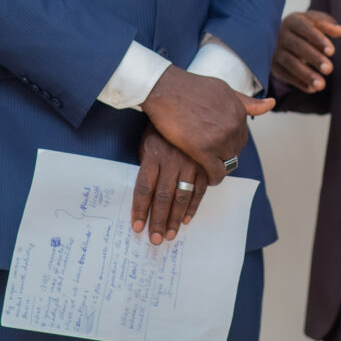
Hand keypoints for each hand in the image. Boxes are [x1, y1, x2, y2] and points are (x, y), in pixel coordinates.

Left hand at [131, 125, 206, 244]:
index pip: (143, 188)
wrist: (182, 101)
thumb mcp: (147, 141)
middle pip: (162, 197)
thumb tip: (146, 191)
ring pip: (181, 196)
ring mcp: (189, 162)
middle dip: (159, 221)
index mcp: (152, 154)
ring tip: (170, 235)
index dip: (140, 210)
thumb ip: (148, 164)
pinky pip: (199, 188)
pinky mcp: (203, 163)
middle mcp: (171, 160)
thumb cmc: (161, 126)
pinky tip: (187, 219)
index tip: (137, 227)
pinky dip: (193, 205)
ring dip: (175, 218)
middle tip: (156, 239)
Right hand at [141, 65, 273, 181]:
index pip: (242, 137)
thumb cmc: (189, 87)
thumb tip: (271, 103)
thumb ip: (245, 101)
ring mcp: (220, 138)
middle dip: (224, 155)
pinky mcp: (203, 150)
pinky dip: (213, 178)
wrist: (165, 89)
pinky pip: (216, 173)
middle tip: (210, 158)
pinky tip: (206, 177)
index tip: (218, 147)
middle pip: (235, 151)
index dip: (229, 144)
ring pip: (227, 164)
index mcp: (239, 111)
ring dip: (218, 167)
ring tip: (207, 168)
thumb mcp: (223, 89)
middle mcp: (234, 125)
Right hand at [272, 10, 340, 92]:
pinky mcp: (274, 65)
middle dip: (314, 59)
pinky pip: (285, 75)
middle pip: (298, 47)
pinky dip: (299, 83)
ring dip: (306, 75)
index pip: (306, 29)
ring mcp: (275, 51)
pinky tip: (312, 88)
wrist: (281, 35)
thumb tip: (340, 31)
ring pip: (290, 63)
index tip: (332, 52)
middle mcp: (281, 35)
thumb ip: (328, 25)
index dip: (319, 40)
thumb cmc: (303, 27)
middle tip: (329, 69)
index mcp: (293, 21)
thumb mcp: (315, 21)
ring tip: (321, 85)